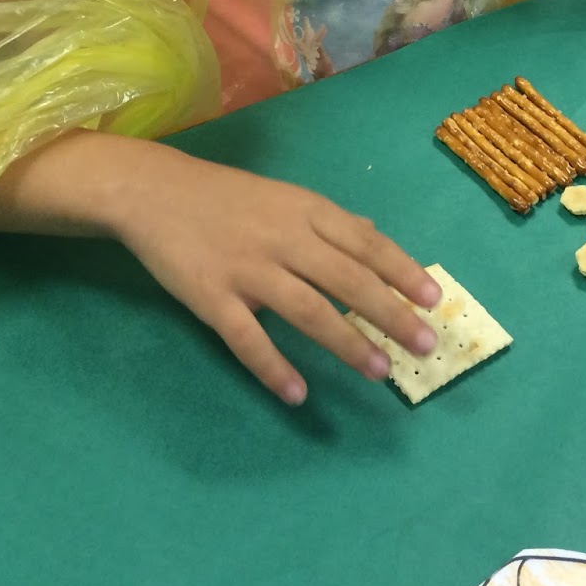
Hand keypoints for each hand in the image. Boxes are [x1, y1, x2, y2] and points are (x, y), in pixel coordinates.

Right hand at [112, 143, 440, 405]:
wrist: (152, 191)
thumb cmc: (224, 196)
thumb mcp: (283, 196)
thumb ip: (328, 220)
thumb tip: (375, 234)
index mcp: (304, 210)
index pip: (364, 243)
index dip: (402, 271)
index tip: (434, 299)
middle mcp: (283, 237)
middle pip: (346, 278)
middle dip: (390, 313)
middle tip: (424, 344)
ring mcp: (246, 268)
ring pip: (307, 309)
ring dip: (346, 342)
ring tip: (379, 372)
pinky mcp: (210, 296)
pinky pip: (246, 338)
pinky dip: (273, 367)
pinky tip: (297, 394)